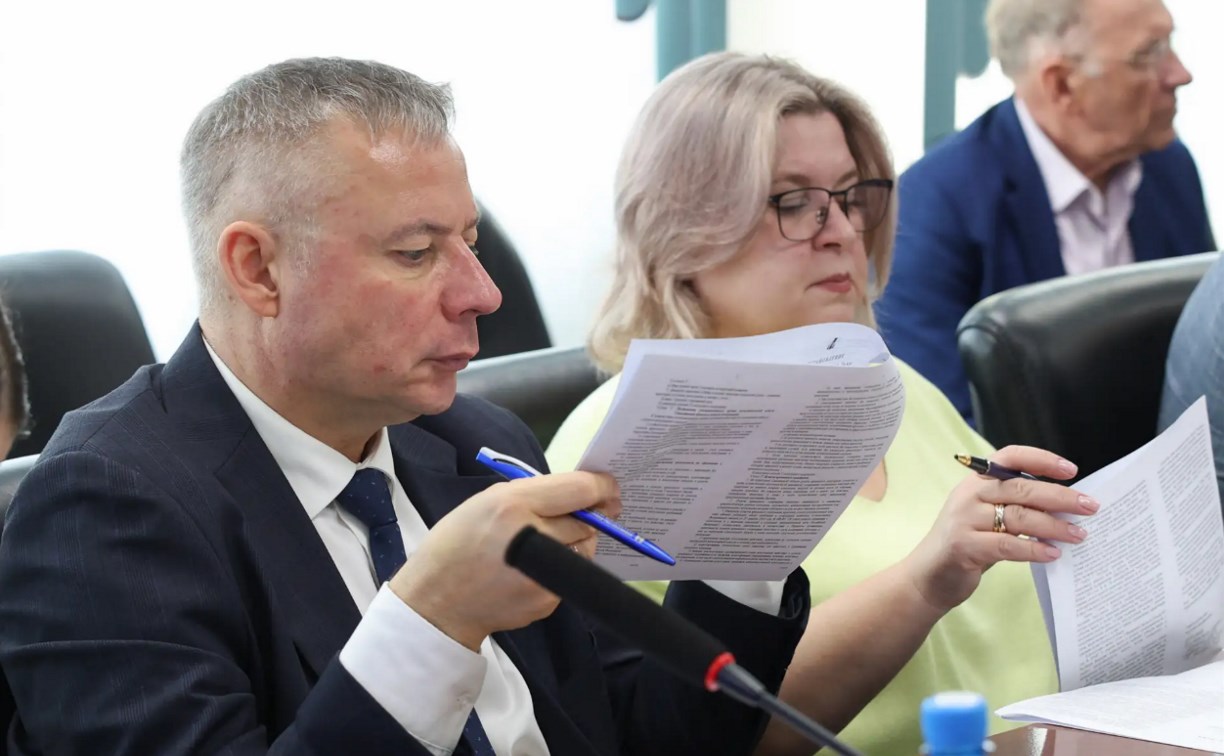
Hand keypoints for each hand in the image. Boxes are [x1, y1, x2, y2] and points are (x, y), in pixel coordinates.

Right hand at [390, 471, 620, 649]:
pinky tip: (531, 570)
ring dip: (574, 542)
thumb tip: (578, 494)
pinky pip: (571, 574)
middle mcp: (534, 538)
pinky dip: (561, 568)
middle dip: (584, 516)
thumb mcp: (485, 502)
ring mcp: (544, 574)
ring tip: (542, 545)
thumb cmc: (457, 546)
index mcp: (514, 505)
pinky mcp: (549, 600)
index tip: (609, 489)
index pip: (579, 489)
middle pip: (587, 521)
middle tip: (565, 517)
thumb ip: (532, 494)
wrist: (437, 603)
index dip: (602, 486)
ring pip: (585, 548)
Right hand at [903, 445, 1096, 612]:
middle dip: (1060, 497)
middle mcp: (968, 494)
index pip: (1010, 457)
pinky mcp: (963, 545)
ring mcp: (963, 519)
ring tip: (1078, 534)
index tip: (1071, 470)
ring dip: (1054, 526)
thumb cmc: (967, 543)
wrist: (928, 575)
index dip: (1041, 460)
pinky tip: (1052, 554)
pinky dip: (1033, 549)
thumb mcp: (986, 516)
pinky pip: (1007, 545)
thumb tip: (1064, 506)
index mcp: (976, 481)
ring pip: (1018, 517)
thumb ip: (1016, 506)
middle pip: (1021, 488)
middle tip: (1090, 507)